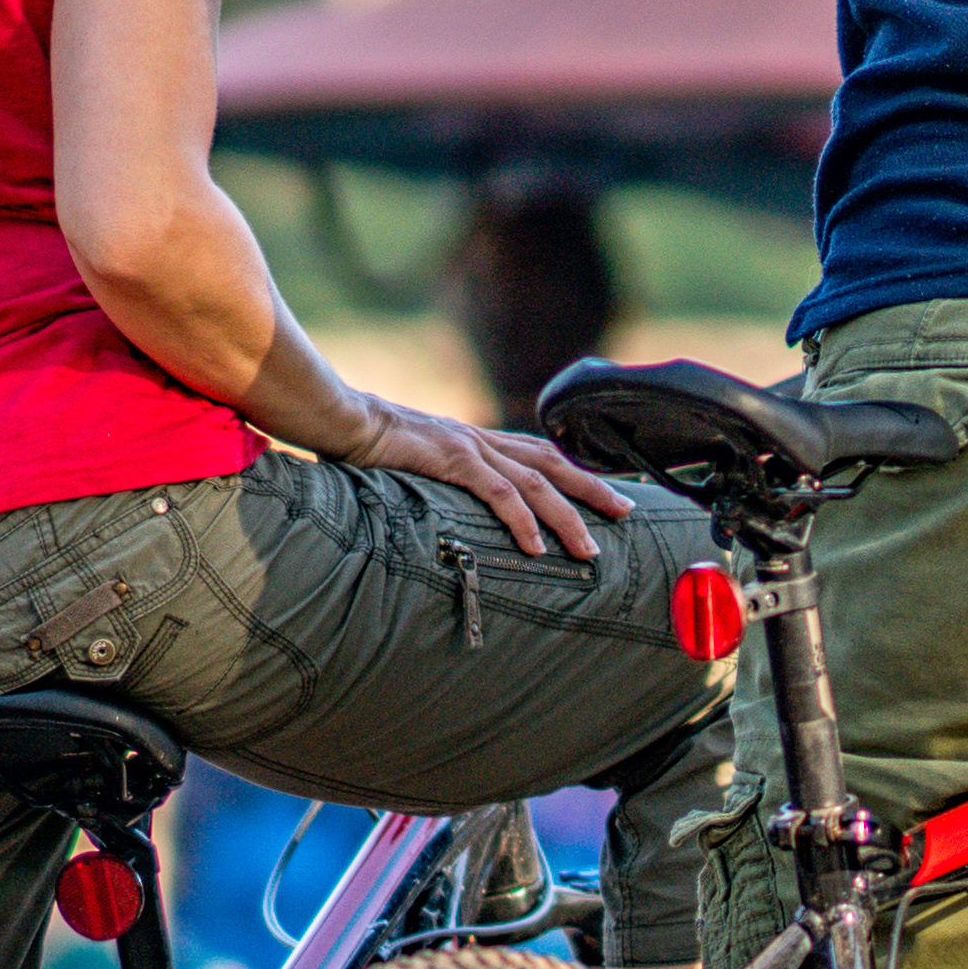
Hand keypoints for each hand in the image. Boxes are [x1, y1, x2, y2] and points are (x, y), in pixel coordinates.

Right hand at [349, 390, 624, 564]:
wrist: (340, 419)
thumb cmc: (371, 447)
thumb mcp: (418, 466)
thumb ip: (443, 483)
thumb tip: (456, 513)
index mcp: (479, 442)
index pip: (542, 455)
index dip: (578, 473)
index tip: (608, 494)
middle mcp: (483, 442)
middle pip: (554, 465)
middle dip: (593, 490)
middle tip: (627, 514)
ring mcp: (470, 449)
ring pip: (535, 485)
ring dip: (566, 518)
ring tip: (590, 549)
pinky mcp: (451, 461)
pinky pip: (498, 494)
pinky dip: (522, 521)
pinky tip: (536, 547)